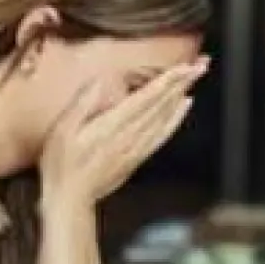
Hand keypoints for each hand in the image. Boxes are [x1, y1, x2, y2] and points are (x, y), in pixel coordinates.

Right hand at [41, 58, 207, 203]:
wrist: (71, 199)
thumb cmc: (62, 165)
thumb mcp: (62, 131)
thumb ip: (83, 104)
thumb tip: (100, 81)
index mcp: (113, 125)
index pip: (146, 97)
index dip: (168, 80)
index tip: (185, 65)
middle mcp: (130, 135)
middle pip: (162, 104)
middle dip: (183, 82)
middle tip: (202, 64)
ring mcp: (137, 147)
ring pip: (166, 117)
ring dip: (182, 95)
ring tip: (196, 78)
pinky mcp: (138, 157)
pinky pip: (163, 134)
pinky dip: (176, 118)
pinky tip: (184, 107)